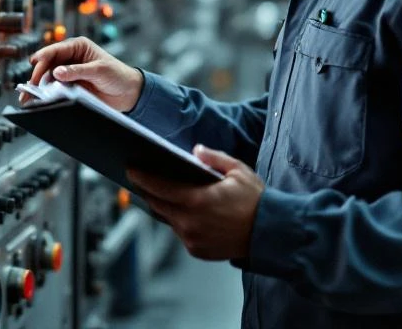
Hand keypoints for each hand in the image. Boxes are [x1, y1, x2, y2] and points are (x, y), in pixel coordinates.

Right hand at [24, 36, 143, 111]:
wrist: (128, 93)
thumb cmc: (117, 75)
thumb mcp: (98, 70)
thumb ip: (77, 71)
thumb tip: (57, 72)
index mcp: (78, 47)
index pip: (55, 50)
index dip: (43, 58)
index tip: (34, 66)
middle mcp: (71, 58)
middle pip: (48, 64)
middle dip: (37, 74)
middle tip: (30, 87)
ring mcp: (69, 73)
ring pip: (48, 77)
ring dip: (39, 86)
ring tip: (30, 96)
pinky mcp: (70, 86)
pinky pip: (55, 89)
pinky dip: (47, 94)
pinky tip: (40, 99)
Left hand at [127, 145, 263, 260]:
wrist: (270, 233)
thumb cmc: (255, 200)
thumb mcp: (238, 171)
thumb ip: (213, 158)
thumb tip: (195, 151)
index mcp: (197, 201)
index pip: (160, 188)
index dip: (143, 177)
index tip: (131, 169)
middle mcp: (190, 223)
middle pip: (158, 205)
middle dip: (147, 191)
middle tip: (139, 178)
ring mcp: (192, 239)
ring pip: (168, 219)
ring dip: (164, 206)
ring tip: (159, 192)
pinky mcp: (197, 251)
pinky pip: (180, 232)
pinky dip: (179, 221)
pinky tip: (181, 210)